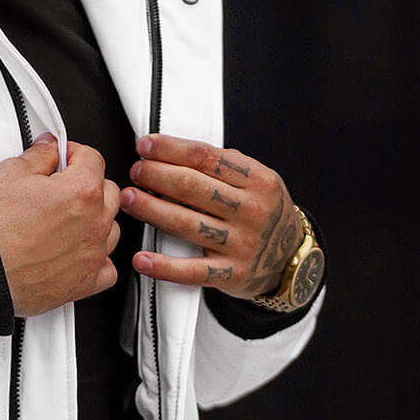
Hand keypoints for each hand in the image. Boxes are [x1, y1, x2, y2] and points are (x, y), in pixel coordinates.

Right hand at [0, 135, 122, 317]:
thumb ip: (39, 156)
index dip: (73, 154)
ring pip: (111, 229)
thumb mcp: (10, 174)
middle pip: (108, 192)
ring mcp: (92, 255)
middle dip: (88, 184)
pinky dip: (96, 259)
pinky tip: (78, 253)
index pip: (92, 159)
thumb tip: (48, 149)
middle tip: (61, 188)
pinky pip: (107, 268)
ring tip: (67, 222)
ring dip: (95, 220)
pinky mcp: (85, 283)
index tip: (62, 159)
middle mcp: (94, 223)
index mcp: (82, 191)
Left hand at [119, 134, 301, 298]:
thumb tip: (171, 150)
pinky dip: (164, 267)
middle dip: (156, 176)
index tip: (146, 146)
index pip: (206, 158)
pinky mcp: (232, 274)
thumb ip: (223, 165)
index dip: (170, 149)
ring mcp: (242, 244)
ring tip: (128, 199)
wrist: (291, 258)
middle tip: (135, 171)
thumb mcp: (258, 180)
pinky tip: (142, 259)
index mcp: (258, 181)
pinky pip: (193, 272)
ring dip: (151, 210)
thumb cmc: (264, 213)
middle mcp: (252, 211)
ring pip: (187, 224)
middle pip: (193, 187)